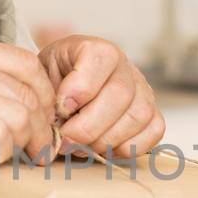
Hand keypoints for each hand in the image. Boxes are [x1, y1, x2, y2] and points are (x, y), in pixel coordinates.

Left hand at [38, 35, 164, 158]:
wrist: (67, 86)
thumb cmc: (54, 82)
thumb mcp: (42, 77)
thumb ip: (48, 93)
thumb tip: (58, 120)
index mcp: (96, 49)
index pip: (99, 59)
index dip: (80, 88)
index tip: (61, 109)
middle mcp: (124, 65)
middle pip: (120, 95)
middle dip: (88, 126)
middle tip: (66, 141)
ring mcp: (143, 89)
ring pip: (139, 116)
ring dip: (107, 140)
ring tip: (83, 147)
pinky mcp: (153, 112)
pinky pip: (154, 131)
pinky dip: (129, 147)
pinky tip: (105, 148)